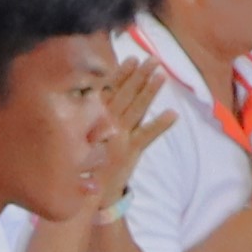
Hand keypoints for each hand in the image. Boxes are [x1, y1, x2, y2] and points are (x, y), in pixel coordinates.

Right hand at [84, 49, 172, 196]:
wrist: (84, 193)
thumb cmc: (81, 165)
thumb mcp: (78, 138)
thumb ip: (88, 118)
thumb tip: (92, 96)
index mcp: (93, 120)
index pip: (109, 92)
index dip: (121, 75)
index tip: (131, 59)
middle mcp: (106, 126)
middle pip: (125, 96)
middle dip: (139, 77)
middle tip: (153, 60)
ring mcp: (119, 138)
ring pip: (136, 110)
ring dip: (149, 93)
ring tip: (162, 76)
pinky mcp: (130, 152)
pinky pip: (146, 136)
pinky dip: (159, 125)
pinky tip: (172, 114)